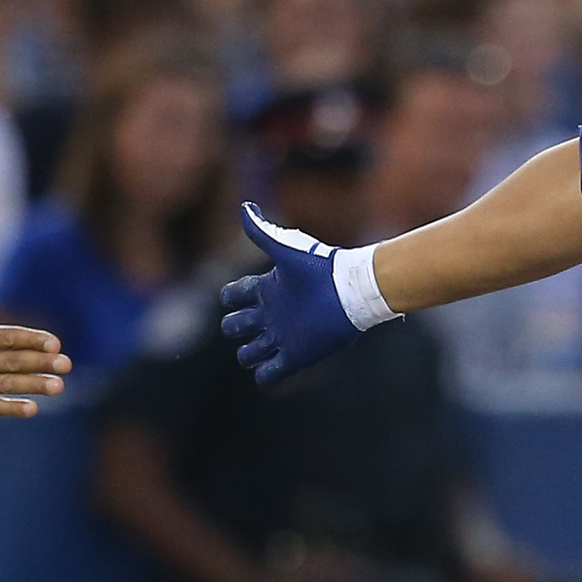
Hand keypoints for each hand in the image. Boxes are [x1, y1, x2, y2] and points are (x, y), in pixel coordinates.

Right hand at [0, 248, 70, 420]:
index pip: (6, 336)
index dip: (32, 339)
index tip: (55, 342)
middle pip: (11, 361)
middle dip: (42, 363)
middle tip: (68, 365)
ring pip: (4, 384)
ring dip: (33, 385)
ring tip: (59, 386)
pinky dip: (9, 408)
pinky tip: (32, 409)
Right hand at [223, 203, 364, 383]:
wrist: (352, 292)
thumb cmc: (321, 269)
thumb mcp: (285, 250)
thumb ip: (261, 232)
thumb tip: (243, 207)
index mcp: (266, 290)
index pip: (231, 298)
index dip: (228, 297)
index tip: (242, 294)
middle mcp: (271, 315)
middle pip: (234, 327)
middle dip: (234, 327)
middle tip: (252, 321)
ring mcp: (282, 336)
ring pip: (249, 353)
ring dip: (247, 354)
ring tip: (259, 348)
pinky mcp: (296, 356)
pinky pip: (269, 374)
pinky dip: (263, 375)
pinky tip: (267, 367)